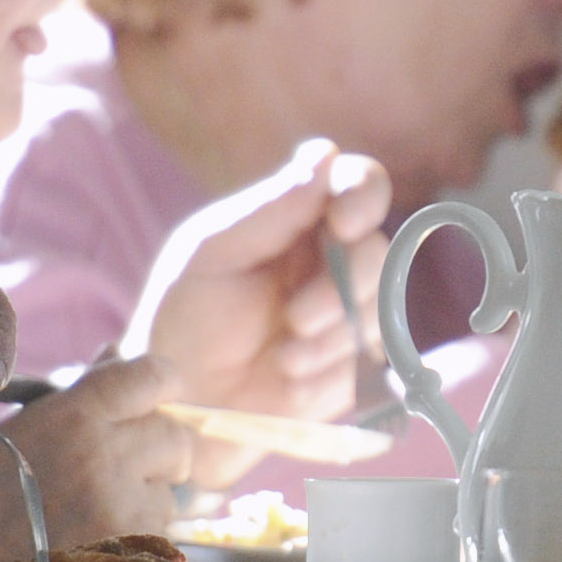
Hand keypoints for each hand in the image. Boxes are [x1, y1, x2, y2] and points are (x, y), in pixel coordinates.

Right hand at [0, 355, 186, 561]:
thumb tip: (116, 353)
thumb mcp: (11, 437)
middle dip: (158, 452)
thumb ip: (71, 396)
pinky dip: (136, 544)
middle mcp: (106, 458)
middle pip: (172, 436)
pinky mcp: (133, 556)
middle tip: (122, 473)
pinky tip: (90, 551)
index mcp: (73, 419)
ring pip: (167, 494)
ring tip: (88, 522)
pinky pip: (158, 539)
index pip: (151, 377)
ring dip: (142, 503)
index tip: (160, 397)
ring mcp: (123, 510)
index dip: (163, 384)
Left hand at [130, 139, 394, 420]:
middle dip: (343, 290)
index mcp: (300, 219)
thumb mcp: (210, 253)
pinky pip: (374, 366)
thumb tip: (325, 156)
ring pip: (382, 312)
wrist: (179, 406)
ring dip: (332, 342)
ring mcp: (350, 314)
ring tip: (283, 361)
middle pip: (379, 253)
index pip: (358, 183)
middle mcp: (333, 260)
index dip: (363, 196)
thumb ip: (268, 209)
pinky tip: (290, 384)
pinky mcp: (357, 368)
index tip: (342, 224)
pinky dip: (331, 377)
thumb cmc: (183, 317)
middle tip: (296, 320)